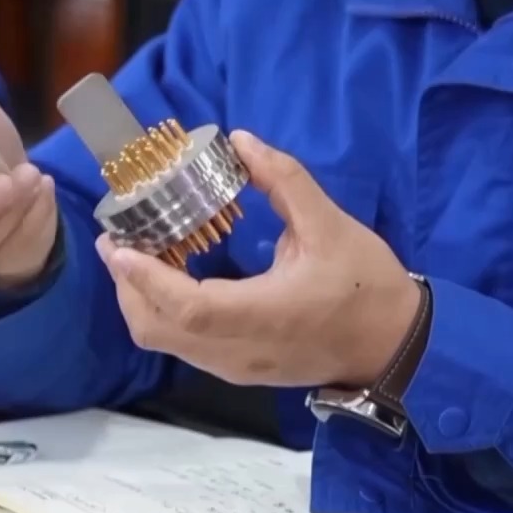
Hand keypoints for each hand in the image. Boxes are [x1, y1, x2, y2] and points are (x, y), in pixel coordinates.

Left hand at [96, 130, 422, 387]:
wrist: (393, 347)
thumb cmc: (367, 286)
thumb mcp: (331, 225)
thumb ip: (284, 180)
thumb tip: (242, 141)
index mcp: (264, 315)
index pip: (188, 307)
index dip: (146, 279)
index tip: (121, 246)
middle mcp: (239, 351)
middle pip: (158, 329)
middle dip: (128, 286)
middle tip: (119, 241)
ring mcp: (234, 367)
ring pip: (164, 341)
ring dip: (141, 300)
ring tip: (137, 255)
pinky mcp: (236, 371)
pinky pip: (182, 345)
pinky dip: (162, 312)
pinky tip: (168, 277)